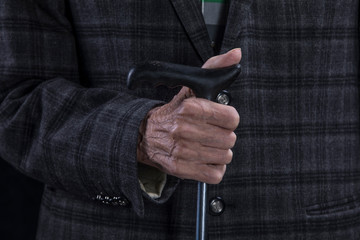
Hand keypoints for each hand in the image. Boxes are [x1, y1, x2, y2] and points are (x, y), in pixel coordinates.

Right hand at [137, 49, 241, 183]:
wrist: (145, 134)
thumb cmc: (174, 111)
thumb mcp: (191, 86)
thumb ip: (215, 68)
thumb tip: (236, 54)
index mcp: (190, 107)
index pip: (232, 118)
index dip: (229, 119)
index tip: (219, 118)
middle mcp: (185, 129)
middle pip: (230, 139)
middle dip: (223, 136)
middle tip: (210, 132)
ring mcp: (182, 151)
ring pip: (225, 157)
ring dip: (219, 152)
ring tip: (205, 145)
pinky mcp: (181, 169)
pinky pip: (215, 174)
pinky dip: (213, 168)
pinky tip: (203, 158)